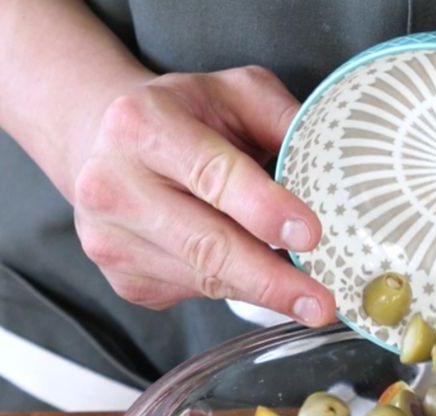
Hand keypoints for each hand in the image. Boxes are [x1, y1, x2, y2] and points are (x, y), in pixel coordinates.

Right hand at [70, 67, 334, 322]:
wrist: (105, 144)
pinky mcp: (123, 278)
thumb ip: (281, 119)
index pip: (213, 175)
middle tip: (320, 303)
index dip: (265, 210)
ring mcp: (112, 239)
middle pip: (206, 245)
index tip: (310, 236)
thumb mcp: (233, 93)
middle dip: (271, 280)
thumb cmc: (182, 118)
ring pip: (204, 279)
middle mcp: (114, 185)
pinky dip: (235, 289)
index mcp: (143, 126)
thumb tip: (330, 173)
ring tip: (306, 299)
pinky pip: (194, 293)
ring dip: (262, 291)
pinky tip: (255, 274)